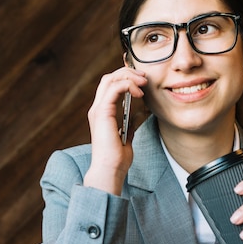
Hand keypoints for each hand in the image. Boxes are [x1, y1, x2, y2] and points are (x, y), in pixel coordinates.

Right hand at [83, 66, 146, 195]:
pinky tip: (139, 94)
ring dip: (129, 77)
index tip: (143, 83)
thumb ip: (131, 122)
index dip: (126, 78)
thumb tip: (140, 113)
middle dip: (128, 73)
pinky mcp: (103, 112)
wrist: (110, 170)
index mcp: (102, 112)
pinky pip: (114, 88)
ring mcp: (98, 109)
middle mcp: (97, 108)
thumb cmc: (117, 158)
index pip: (110, 85)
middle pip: (109, 77)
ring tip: (144, 82)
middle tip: (145, 78)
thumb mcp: (128, 135)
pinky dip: (128, 85)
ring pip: (111, 79)